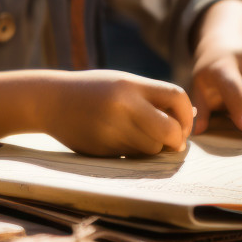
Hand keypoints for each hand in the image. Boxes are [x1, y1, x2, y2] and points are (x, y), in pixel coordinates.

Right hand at [41, 70, 193, 155]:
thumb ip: (152, 98)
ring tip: (135, 136)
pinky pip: (131, 158)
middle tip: (171, 141)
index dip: (186, 115)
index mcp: (129, 85)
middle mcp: (122, 106)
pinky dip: (132, 154)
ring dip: (152, 148)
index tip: (181, 124)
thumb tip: (192, 116)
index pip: (177, 97)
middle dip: (175, 140)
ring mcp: (111, 130)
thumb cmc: (92, 90)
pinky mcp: (102, 149)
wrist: (49, 100)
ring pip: (151, 149)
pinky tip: (116, 139)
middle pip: (169, 131)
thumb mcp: (121, 83)